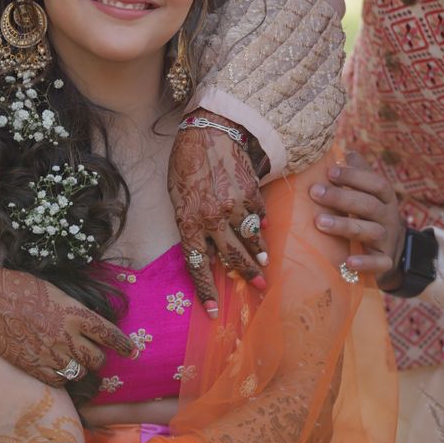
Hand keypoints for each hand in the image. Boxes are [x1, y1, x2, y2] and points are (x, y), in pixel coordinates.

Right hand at [0, 249, 133, 385]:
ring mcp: (51, 354)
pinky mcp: (35, 367)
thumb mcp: (57, 293)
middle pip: (97, 359)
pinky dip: (60, 376)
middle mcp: (67, 336)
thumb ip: (75, 311)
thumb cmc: (22, 289)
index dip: (123, 344)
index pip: (109, 334)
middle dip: (98, 358)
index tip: (130, 350)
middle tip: (92, 354)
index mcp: (75, 314)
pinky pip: (59, 380)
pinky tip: (54, 366)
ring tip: (71, 360)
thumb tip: (89, 324)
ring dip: (79, 368)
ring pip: (79, 373)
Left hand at [168, 115, 267, 317]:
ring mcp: (234, 206)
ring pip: (250, 240)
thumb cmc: (186, 163)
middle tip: (259, 288)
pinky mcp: (251, 193)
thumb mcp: (178, 196)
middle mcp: (212, 218)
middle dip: (246, 276)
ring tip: (264, 266)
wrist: (208, 130)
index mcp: (189, 221)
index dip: (205, 291)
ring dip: (258, 255)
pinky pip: (258, 217)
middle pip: (232, 257)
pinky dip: (261, 226)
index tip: (213, 312)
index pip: (198, 265)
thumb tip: (209, 249)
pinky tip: (263, 232)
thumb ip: (191, 223)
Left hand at [309, 152, 404, 282]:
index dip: (355, 176)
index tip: (330, 171)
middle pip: (369, 205)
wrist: (393, 249)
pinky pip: (378, 263)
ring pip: (370, 231)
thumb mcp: (369, 192)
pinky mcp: (384, 261)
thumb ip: (359, 173)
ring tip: (319, 222)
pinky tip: (348, 261)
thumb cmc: (371, 213)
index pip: (376, 183)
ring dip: (345, 226)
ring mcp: (387, 239)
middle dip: (341, 198)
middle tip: (315, 192)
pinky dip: (365, 262)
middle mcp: (388, 216)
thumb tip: (347, 152)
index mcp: (385, 197)